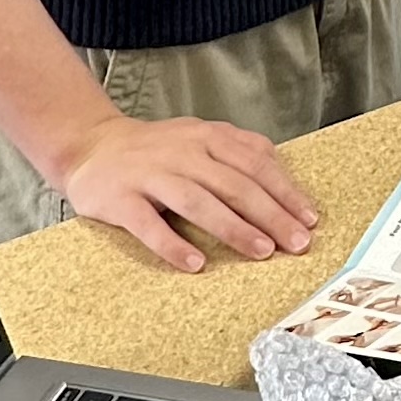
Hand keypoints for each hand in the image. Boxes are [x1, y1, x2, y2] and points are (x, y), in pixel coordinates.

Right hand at [58, 113, 322, 274]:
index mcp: (207, 137)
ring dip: (233, 227)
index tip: (309, 219)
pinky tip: (195, 263)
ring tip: (261, 251)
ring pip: (198, 201)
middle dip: (271, 214)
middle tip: (297, 242)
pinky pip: (148, 224)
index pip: (255, 164)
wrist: (90, 145)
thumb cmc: (155, 149)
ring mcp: (150, 174)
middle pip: (234, 184)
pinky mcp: (120, 199)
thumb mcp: (200, 136)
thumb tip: (282, 172)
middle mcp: (182, 153)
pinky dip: (172, 244)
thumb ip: (238, 149)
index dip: (285, 192)